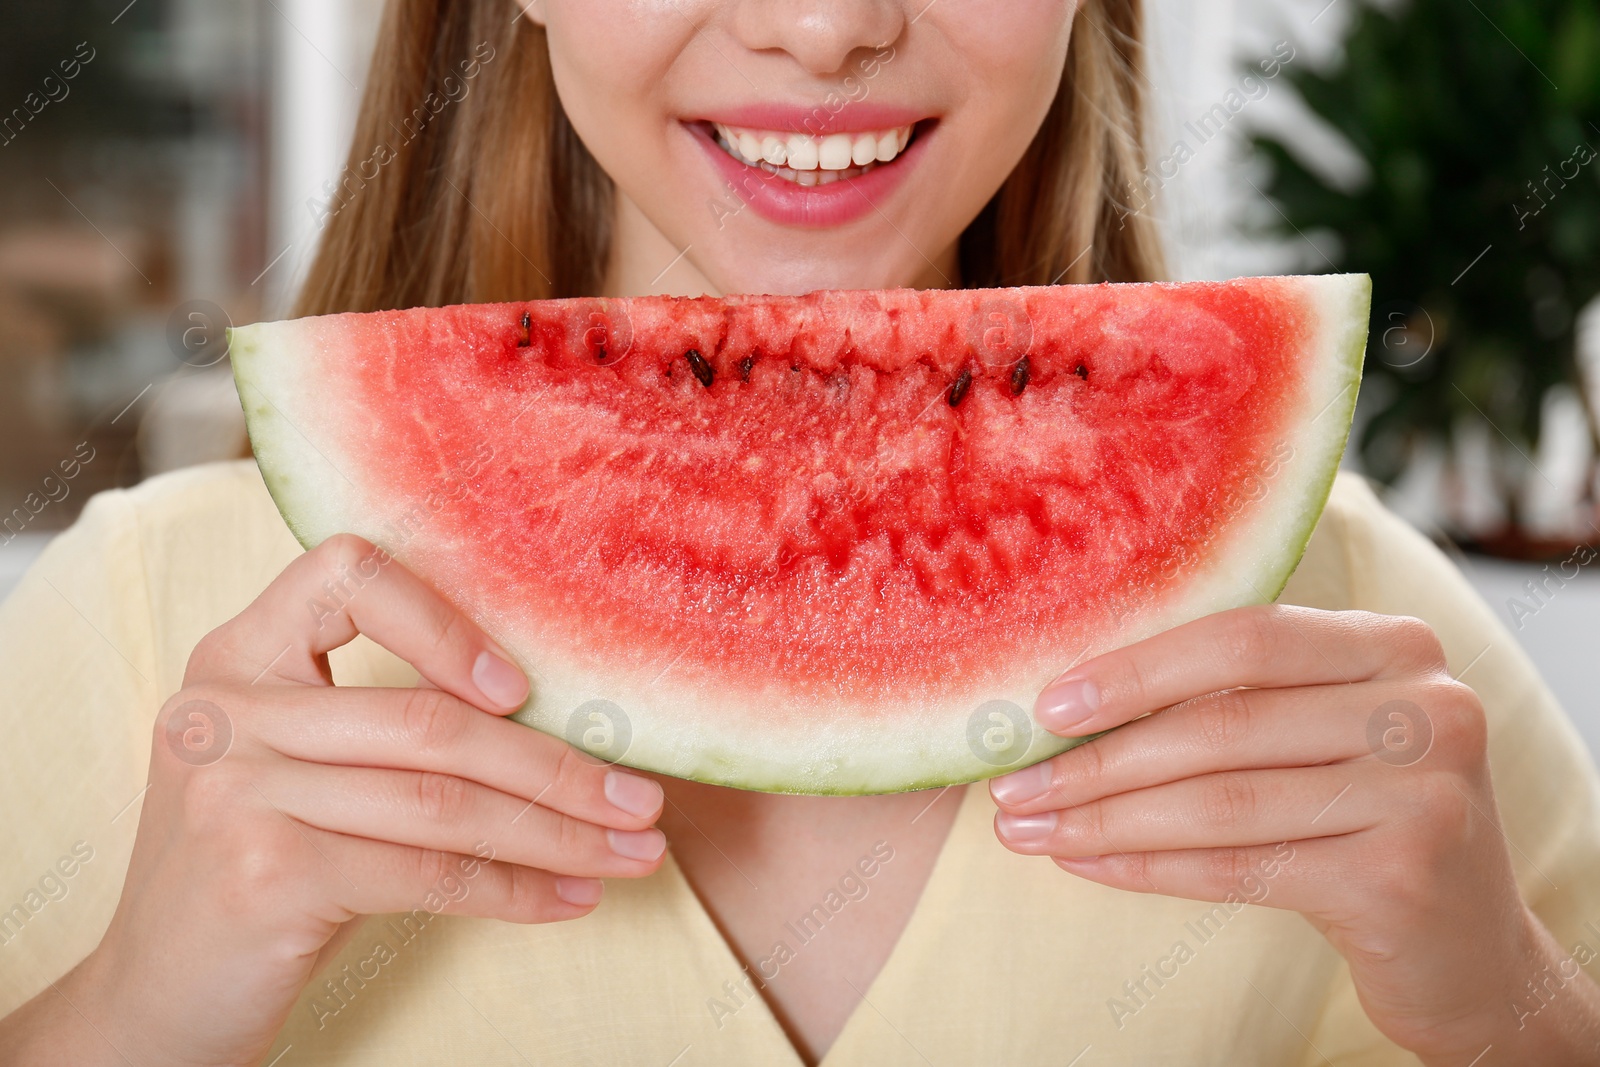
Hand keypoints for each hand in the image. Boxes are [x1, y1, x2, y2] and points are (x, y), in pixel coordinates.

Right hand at [0, 534, 666, 1066]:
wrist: (153, 997)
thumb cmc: (257, 866)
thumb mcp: (294, 769)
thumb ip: (380, 721)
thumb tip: (559, 720)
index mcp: (238, 655)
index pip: (347, 573)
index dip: (446, 620)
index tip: (521, 687)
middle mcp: (229, 708)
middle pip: (431, 720)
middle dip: (558, 767)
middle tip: (642, 801)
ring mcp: (239, 789)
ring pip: (445, 801)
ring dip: (559, 834)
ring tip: (633, 853)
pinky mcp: (265, 872)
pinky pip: (430, 873)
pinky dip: (516, 889)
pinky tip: (569, 899)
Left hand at [988, 604, 1599, 1064]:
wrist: (1469, 950)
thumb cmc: (1365, 820)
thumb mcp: (1326, 734)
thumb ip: (1240, 697)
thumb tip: (1070, 695)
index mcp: (1396, 646)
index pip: (1243, 638)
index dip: (1136, 669)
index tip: (1043, 704)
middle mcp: (1426, 707)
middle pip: (1222, 724)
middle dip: (1099, 757)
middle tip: (1012, 783)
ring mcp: (1422, 794)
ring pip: (1220, 802)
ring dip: (1104, 818)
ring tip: (1027, 828)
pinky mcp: (1400, 878)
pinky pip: (1238, 867)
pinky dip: (1147, 867)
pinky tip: (1085, 864)